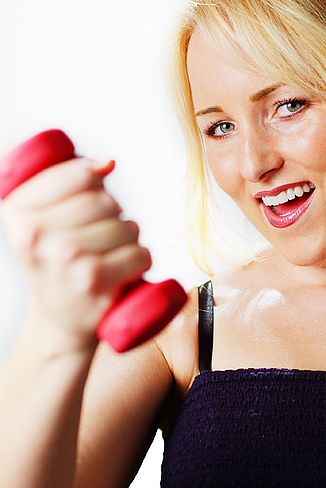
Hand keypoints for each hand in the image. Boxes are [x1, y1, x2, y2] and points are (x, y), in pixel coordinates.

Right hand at [1, 157, 151, 349]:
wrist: (61, 319)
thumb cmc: (60, 265)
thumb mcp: (47, 220)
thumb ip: (71, 183)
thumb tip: (107, 163)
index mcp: (18, 212)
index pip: (81, 173)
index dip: (95, 185)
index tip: (86, 205)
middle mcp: (36, 234)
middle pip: (106, 200)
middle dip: (113, 216)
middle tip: (99, 238)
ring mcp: (64, 258)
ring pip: (127, 226)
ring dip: (128, 240)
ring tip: (109, 255)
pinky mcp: (93, 280)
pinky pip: (140, 253)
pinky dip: (140, 261)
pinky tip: (122, 271)